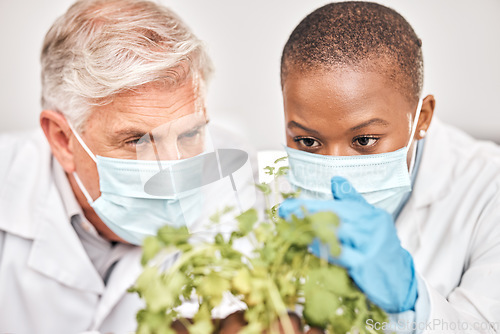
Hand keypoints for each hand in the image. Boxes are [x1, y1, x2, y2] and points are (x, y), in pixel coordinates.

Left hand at [279, 176, 417, 312]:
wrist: (400, 282)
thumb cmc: (378, 251)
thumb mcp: (369, 224)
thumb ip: (352, 202)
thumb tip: (336, 180)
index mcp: (371, 214)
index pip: (338, 204)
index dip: (311, 204)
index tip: (288, 205)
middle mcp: (373, 225)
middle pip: (334, 215)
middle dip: (305, 213)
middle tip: (283, 213)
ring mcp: (371, 243)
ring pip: (336, 231)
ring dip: (310, 228)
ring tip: (290, 227)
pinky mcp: (367, 262)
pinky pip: (340, 252)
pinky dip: (322, 248)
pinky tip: (307, 245)